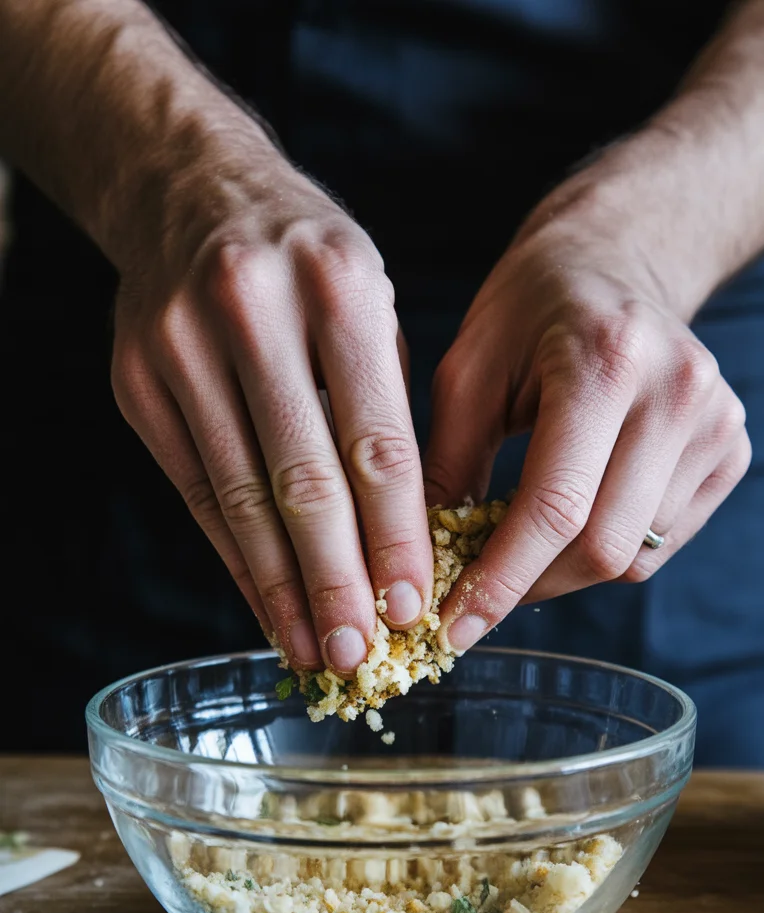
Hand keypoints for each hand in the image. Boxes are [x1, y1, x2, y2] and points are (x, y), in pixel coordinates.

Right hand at [111, 143, 431, 672]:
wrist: (190, 191)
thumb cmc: (308, 266)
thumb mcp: (370, 307)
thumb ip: (387, 411)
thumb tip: (406, 546)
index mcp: (338, 287)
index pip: (376, 443)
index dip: (395, 538)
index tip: (412, 610)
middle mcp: (253, 310)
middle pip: (303, 479)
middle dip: (336, 580)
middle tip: (360, 656)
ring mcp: (181, 346)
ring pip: (240, 496)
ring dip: (280, 586)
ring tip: (313, 650)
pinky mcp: (137, 381)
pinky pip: (194, 490)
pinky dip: (234, 555)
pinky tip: (265, 604)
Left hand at [423, 211, 750, 651]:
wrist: (614, 263)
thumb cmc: (526, 313)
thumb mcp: (467, 370)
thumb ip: (445, 467)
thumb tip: (421, 569)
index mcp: (605, 361)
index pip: (555, 507)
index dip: (500, 581)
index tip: (453, 628)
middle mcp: (678, 392)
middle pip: (604, 547)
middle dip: (531, 587)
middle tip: (476, 599)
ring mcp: (717, 422)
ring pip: (634, 555)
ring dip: (565, 571)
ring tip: (519, 547)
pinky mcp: (732, 448)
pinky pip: (663, 543)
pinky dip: (608, 551)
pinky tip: (573, 520)